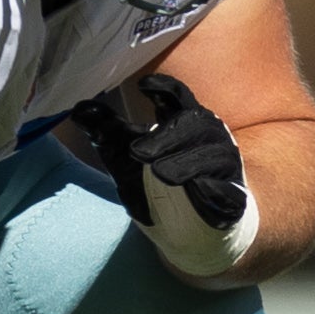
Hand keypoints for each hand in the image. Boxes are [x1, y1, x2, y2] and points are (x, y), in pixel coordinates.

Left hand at [71, 73, 258, 279]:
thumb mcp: (125, 155)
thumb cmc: (158, 180)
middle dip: (167, 135)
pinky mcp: (234, 198)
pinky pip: (230, 191)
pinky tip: (199, 189)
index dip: (165, 88)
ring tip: (159, 173)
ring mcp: (225, 167)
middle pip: (196, 123)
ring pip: (213, 156)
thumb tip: (80, 110)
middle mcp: (209, 138)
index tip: (143, 85)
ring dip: (186, 163)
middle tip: (137, 152)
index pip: (179, 97)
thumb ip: (105, 132)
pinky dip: (215, 189)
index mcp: (183, 121)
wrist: (190, 227)